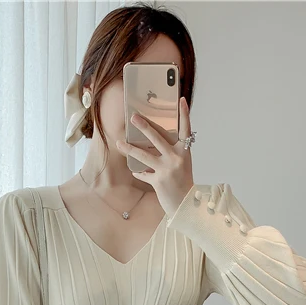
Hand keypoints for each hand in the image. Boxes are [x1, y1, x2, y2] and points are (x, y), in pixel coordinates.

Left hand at [115, 96, 194, 217]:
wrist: (186, 205)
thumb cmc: (183, 182)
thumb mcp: (182, 164)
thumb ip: (171, 152)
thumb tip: (152, 142)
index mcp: (184, 151)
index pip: (185, 129)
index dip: (184, 114)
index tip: (181, 100)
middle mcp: (176, 158)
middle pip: (158, 138)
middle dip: (144, 126)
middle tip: (133, 117)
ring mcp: (167, 169)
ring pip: (144, 155)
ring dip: (130, 149)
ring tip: (119, 143)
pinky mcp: (158, 181)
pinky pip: (143, 174)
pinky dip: (139, 173)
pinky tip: (134, 171)